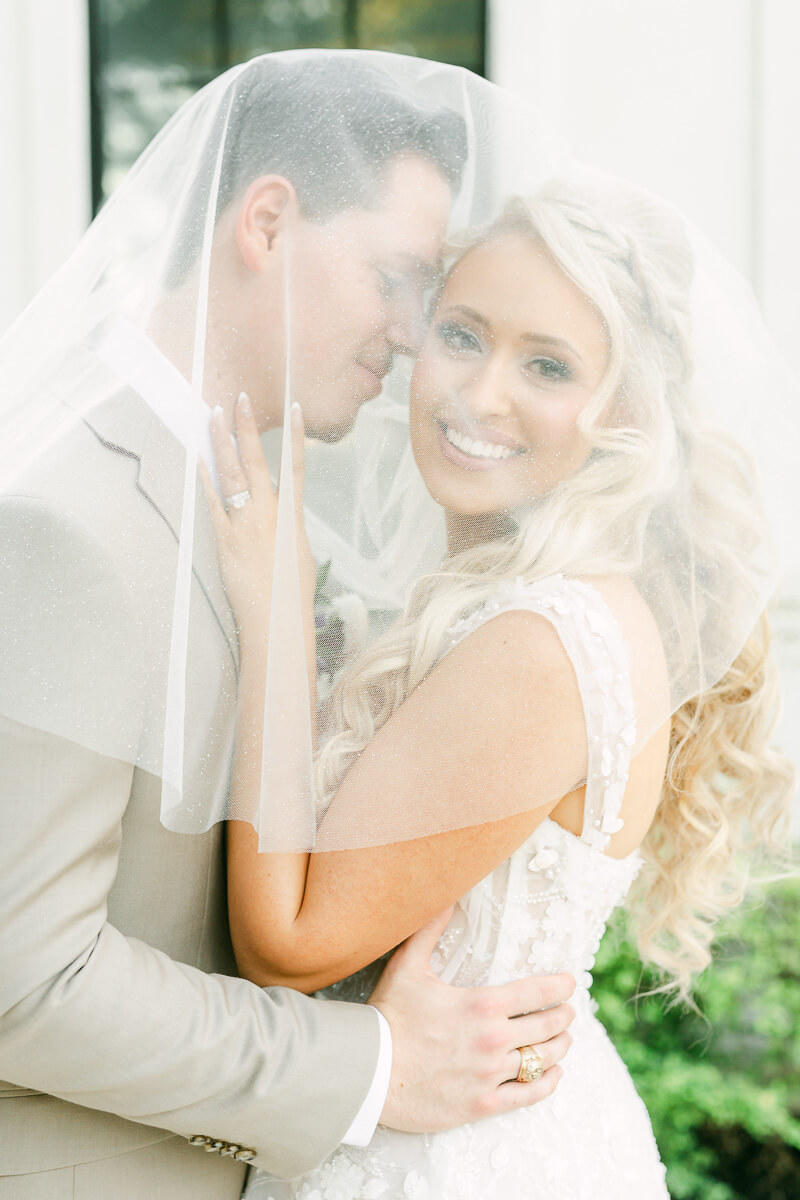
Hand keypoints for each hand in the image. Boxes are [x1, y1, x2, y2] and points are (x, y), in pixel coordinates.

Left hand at [201, 394, 314, 641]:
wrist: (276, 618)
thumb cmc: (292, 593)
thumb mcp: (300, 555)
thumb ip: (289, 529)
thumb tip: (282, 518)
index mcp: (291, 517)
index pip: (296, 467)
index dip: (296, 436)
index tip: (294, 408)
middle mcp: (268, 514)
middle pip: (257, 462)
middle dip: (248, 428)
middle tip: (240, 399)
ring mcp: (244, 524)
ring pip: (232, 475)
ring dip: (222, 444)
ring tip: (215, 416)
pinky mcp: (224, 539)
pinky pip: (212, 503)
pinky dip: (205, 479)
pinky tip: (198, 457)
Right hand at [370, 908, 574, 1131]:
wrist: (368, 1071)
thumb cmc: (388, 1016)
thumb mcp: (408, 966)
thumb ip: (430, 929)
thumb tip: (444, 896)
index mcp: (483, 1003)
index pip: (538, 991)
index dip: (560, 986)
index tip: (570, 983)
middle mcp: (494, 1038)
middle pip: (547, 1026)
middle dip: (563, 1016)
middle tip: (568, 1011)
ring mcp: (490, 1074)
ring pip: (543, 1059)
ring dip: (560, 1047)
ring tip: (564, 1040)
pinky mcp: (483, 1104)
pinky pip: (528, 1095)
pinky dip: (547, 1082)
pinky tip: (555, 1074)